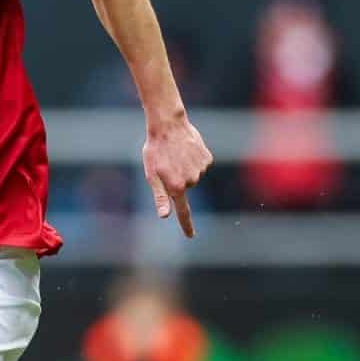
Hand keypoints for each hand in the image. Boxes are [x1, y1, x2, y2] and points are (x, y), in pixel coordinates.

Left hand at [143, 118, 211, 237]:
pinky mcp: (207, 158)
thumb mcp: (152, 174)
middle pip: (186, 187)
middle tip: (167, 163)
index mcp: (176, 186)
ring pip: (194, 175)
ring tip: (176, 153)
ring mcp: (201, 169)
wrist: (168, 124)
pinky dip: (193, 158)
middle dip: (177, 178)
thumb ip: (160, 196)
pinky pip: (200, 164)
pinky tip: (185, 148)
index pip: (183, 211)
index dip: (186, 225)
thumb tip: (165, 216)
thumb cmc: (155, 150)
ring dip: (185, 167)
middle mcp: (192, 180)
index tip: (191, 236)